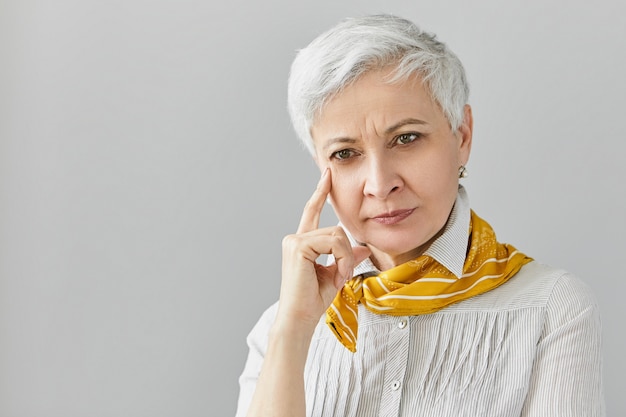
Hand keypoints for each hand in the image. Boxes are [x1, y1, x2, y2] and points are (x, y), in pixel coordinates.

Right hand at [277, 168, 370, 330]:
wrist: (300, 318)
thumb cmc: (313, 301)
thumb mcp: (337, 274)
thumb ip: (347, 258)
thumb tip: (363, 247)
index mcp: (302, 243)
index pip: (313, 211)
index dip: (321, 192)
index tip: (327, 174)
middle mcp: (295, 239)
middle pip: (336, 229)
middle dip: (347, 253)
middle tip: (343, 276)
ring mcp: (295, 241)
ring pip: (337, 235)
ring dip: (345, 259)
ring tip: (338, 278)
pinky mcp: (298, 246)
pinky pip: (333, 242)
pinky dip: (342, 260)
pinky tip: (336, 275)